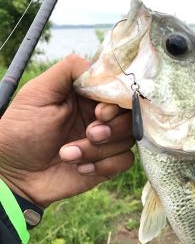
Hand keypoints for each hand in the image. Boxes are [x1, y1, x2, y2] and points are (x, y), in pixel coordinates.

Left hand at [0, 55, 133, 206]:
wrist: (14, 175)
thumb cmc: (21, 131)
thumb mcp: (39, 92)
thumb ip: (69, 70)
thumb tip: (100, 68)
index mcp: (86, 96)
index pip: (119, 91)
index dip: (116, 102)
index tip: (99, 112)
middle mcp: (99, 116)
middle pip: (131, 115)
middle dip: (112, 128)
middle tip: (89, 134)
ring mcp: (105, 141)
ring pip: (128, 139)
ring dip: (99, 150)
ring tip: (68, 155)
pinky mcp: (107, 164)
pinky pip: (125, 160)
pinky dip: (104, 165)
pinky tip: (80, 168)